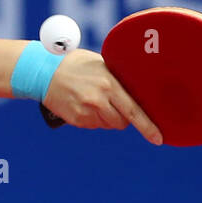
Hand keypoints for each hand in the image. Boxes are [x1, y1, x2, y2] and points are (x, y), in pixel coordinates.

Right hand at [41, 48, 162, 144]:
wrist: (43, 71)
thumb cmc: (75, 63)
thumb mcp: (100, 65)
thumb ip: (116, 80)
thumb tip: (135, 92)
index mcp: (109, 85)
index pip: (133, 110)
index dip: (147, 126)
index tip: (158, 139)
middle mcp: (99, 100)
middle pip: (122, 122)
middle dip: (123, 117)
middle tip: (113, 103)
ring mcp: (86, 112)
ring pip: (108, 124)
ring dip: (107, 117)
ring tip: (94, 99)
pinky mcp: (76, 120)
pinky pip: (93, 125)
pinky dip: (93, 118)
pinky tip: (83, 103)